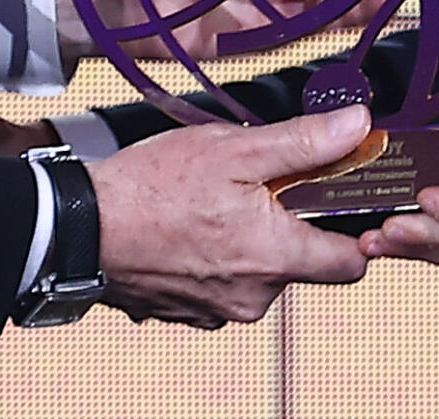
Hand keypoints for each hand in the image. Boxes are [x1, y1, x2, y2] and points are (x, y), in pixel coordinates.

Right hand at [89, 105, 375, 325]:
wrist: (80, 229)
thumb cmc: (153, 188)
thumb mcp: (235, 149)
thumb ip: (304, 142)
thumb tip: (358, 126)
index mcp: (275, 258)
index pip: (352, 264)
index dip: (357, 232)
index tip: (347, 202)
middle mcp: (253, 297)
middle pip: (302, 263)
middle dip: (291, 224)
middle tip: (264, 184)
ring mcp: (218, 311)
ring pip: (260, 272)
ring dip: (251, 239)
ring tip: (218, 200)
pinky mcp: (188, 312)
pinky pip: (222, 284)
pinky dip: (218, 256)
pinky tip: (193, 224)